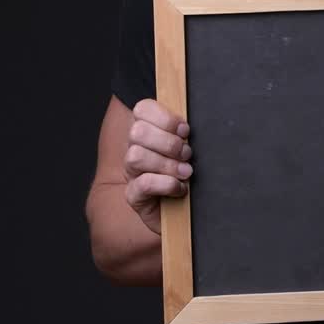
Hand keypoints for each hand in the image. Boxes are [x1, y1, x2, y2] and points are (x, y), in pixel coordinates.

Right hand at [124, 99, 192, 233]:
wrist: (185, 214)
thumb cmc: (188, 175)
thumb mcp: (189, 150)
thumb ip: (186, 134)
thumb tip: (191, 124)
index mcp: (148, 132)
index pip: (142, 109)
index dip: (164, 117)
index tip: (185, 130)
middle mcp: (135, 149)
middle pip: (137, 132)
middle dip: (168, 142)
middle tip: (187, 154)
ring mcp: (131, 173)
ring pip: (136, 156)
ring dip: (167, 163)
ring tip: (186, 172)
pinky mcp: (134, 196)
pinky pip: (143, 184)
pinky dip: (166, 184)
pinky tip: (180, 189)